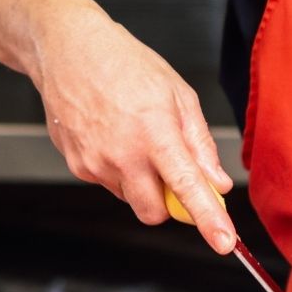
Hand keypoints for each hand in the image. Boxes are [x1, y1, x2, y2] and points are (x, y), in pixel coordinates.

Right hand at [31, 0, 235, 251]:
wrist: (68, 49)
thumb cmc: (124, 63)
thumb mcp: (177, 93)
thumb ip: (200, 143)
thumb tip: (217, 182)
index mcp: (154, 132)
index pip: (187, 188)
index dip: (209, 219)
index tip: (223, 242)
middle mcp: (122, 153)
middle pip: (154, 212)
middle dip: (168, 203)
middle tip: (172, 171)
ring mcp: (95, 163)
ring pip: (130, 198)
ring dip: (141, 183)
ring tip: (135, 137)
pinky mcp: (77, 165)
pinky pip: (108, 184)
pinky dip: (118, 171)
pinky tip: (113, 136)